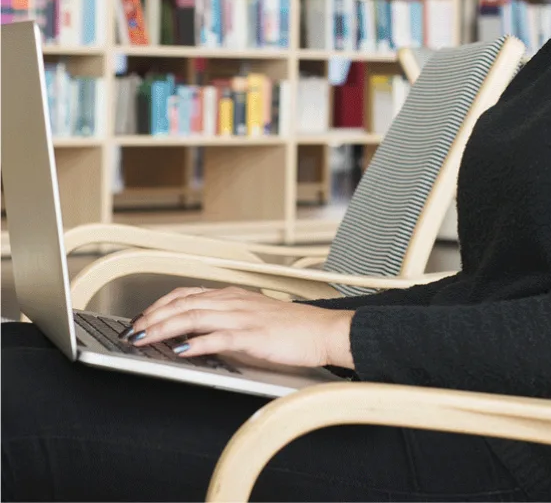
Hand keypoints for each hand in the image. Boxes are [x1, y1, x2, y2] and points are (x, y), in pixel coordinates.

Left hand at [125, 285, 354, 369]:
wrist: (321, 330)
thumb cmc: (290, 328)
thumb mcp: (251, 317)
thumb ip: (225, 321)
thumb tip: (194, 334)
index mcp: (231, 296)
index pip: (186, 295)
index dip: (159, 305)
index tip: (140, 318)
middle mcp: (233, 302)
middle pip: (183, 304)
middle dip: (153, 317)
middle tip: (133, 330)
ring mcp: (242, 317)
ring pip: (194, 316)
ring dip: (165, 327)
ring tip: (145, 338)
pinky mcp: (253, 335)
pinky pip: (219, 337)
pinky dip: (197, 343)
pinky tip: (182, 351)